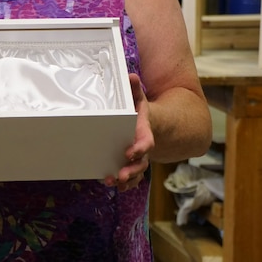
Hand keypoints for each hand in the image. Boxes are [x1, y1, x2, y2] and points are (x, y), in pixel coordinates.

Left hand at [104, 73, 153, 190]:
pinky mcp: (130, 164)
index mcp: (145, 133)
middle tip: (120, 175)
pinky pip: (130, 178)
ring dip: (126, 180)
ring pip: (135, 173)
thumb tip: (130, 76)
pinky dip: (123, 183)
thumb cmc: (139, 111)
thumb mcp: (138, 98)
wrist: (148, 124)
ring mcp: (138, 159)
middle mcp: (142, 149)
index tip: (129, 152)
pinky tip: (112, 185)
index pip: (146, 143)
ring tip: (113, 182)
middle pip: (141, 163)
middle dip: (131, 170)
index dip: (140, 149)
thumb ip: (134, 88)